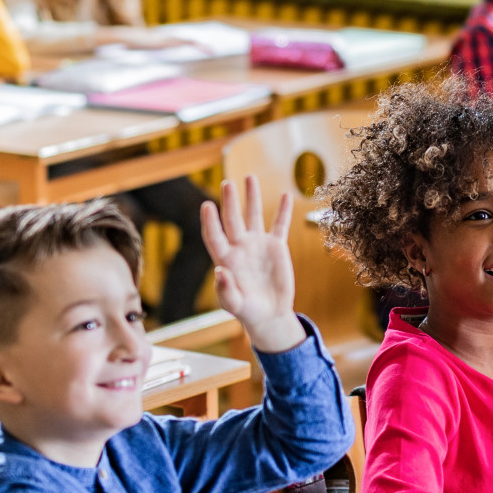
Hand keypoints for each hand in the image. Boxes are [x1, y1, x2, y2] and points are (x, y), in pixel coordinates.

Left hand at [201, 175, 302, 352]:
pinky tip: (286, 195)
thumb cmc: (247, 312)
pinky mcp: (276, 247)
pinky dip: (283, 211)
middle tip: (227, 182)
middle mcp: (240, 247)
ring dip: (251, 197)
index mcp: (226, 258)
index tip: (206, 205)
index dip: (210, 221)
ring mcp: (258, 245)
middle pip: (232, 219)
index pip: (215, 236)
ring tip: (249, 177)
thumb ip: (225, 290)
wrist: (269, 314)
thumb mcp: (234, 304)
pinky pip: (279, 225)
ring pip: (253, 216)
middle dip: (230, 201)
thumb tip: (219, 270)